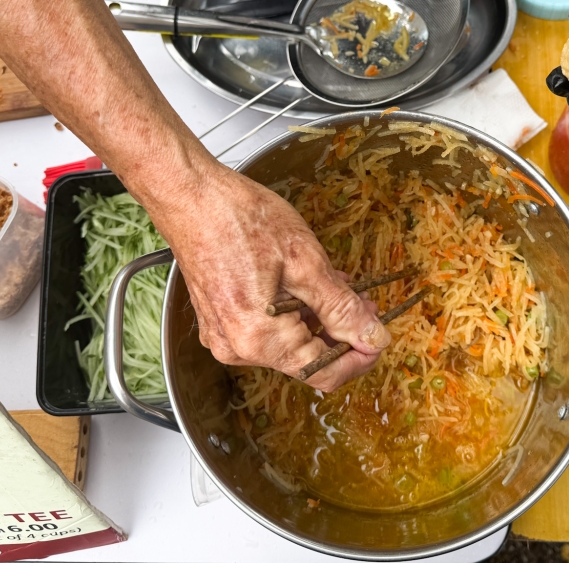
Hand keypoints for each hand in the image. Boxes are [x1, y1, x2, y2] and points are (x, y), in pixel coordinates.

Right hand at [146, 162, 388, 391]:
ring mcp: (223, 335)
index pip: (322, 373)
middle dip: (340, 333)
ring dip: (317, 320)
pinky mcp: (218, 319)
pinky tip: (306, 285)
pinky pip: (266, 329)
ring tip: (337, 285)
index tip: (378, 338)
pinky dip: (292, 313)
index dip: (358, 359)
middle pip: (304, 359)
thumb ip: (342, 307)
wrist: (189, 194)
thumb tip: (372, 337)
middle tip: (364, 302)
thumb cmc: (239, 219)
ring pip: (287, 343)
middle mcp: (237, 348)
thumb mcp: (305, 262)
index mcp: (259, 340)